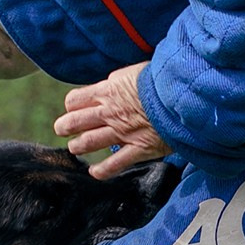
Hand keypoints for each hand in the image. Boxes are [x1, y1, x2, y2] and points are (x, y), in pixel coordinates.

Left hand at [56, 62, 170, 178]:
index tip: (74, 108)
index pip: (75, 100)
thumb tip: (113, 82)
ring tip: (75, 148)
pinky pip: (115, 164)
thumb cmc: (162, 79)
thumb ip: (120, 81)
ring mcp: (122, 132)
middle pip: (75, 122)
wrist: (182, 94)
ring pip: (89, 143)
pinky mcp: (139, 148)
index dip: (72, 105)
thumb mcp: (135, 71)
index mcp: (108, 91)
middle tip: (62, 130)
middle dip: (64, 127)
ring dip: (78, 147)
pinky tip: (95, 172)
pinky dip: (102, 170)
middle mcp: (110, 113)